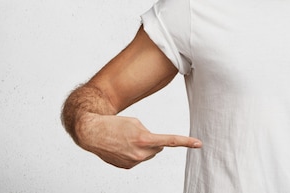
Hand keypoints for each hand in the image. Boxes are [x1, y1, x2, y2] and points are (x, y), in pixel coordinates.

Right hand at [78, 113, 201, 168]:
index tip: (198, 143)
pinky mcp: (126, 167)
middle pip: (158, 147)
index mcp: (144, 139)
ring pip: (149, 154)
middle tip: (138, 134)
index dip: (185, 142)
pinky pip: (138, 159)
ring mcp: (133, 162)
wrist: (92, 132)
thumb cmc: (114, 124)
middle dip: (153, 141)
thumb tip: (154, 147)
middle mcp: (139, 153)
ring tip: (127, 140)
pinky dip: (134, 153)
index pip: (169, 141)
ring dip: (143, 147)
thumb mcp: (136, 122)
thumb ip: (149, 134)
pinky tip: (122, 147)